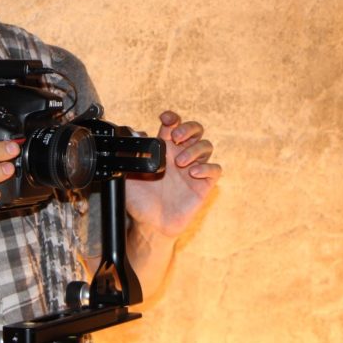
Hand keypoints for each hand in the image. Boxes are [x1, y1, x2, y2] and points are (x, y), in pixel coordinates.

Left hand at [125, 111, 220, 237]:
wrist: (149, 224)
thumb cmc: (139, 200)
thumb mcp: (128, 175)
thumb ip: (130, 155)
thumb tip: (136, 136)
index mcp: (165, 150)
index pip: (174, 126)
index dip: (173, 118)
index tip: (166, 119)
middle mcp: (181, 156)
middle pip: (196, 130)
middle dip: (188, 128)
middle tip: (176, 137)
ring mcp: (194, 170)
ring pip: (206, 146)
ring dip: (194, 149)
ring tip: (180, 163)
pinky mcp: (203, 185)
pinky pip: (215, 169)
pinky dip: (206, 168)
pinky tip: (192, 174)